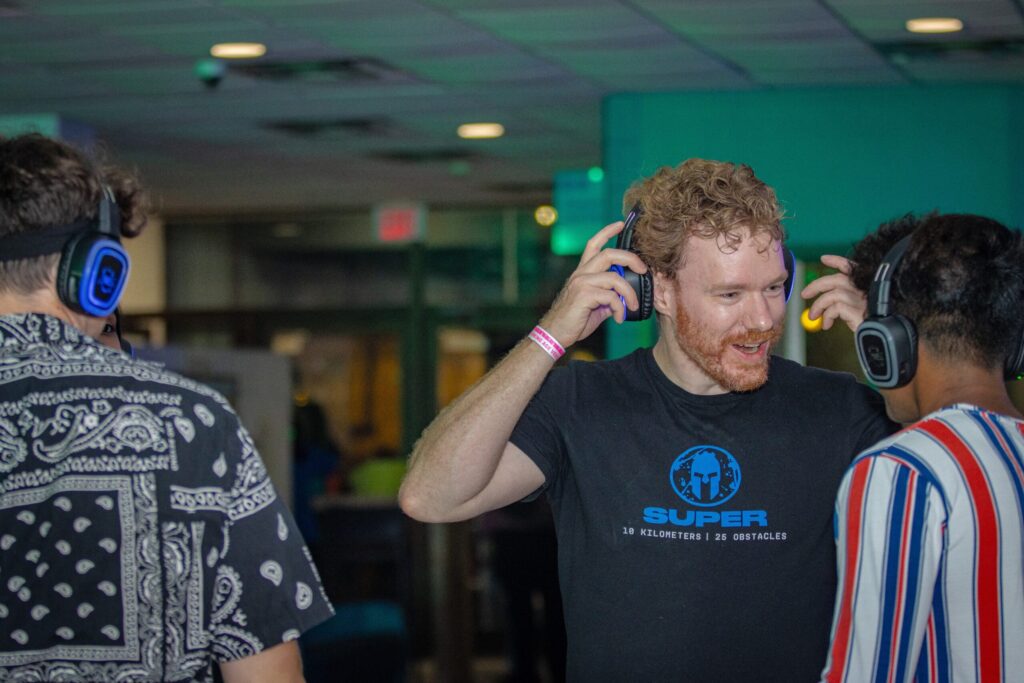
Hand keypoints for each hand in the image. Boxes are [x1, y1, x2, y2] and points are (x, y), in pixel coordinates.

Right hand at [539, 221, 648, 347]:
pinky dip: (619, 308)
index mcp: (582, 273)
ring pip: (614, 277)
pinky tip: (619, 318)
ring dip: (629, 293)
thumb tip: (626, 296)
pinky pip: (611, 296)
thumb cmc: (574, 320)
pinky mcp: (583, 295)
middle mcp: (581, 274)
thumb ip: (609, 296)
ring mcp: (581, 283)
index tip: (620, 224)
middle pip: (609, 254)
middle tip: (643, 269)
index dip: (607, 232)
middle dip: (630, 258)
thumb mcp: (595, 305)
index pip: (593, 244)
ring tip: (632, 306)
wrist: (555, 334)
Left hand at [799, 255, 866, 332]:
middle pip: (838, 279)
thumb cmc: (868, 326)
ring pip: (833, 294)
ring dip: (818, 305)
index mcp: (867, 286)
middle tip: (804, 294)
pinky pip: (836, 308)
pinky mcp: (860, 311)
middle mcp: (867, 289)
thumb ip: (843, 302)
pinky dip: (827, 315)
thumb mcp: (855, 310)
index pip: (852, 267)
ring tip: (814, 316)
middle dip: (816, 285)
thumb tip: (821, 303)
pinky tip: (827, 324)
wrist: (883, 339)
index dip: (837, 260)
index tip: (823, 259)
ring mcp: (864, 300)